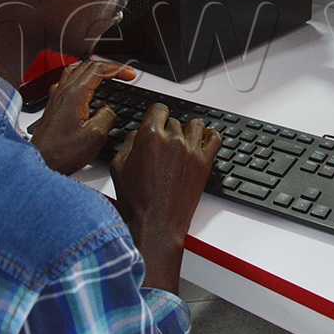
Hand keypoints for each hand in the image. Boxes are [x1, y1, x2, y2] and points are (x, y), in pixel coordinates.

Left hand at [29, 61, 135, 174]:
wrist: (40, 162)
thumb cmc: (62, 153)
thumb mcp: (96, 136)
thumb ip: (107, 115)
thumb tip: (108, 108)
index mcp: (74, 94)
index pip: (98, 69)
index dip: (117, 69)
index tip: (130, 75)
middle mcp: (63, 92)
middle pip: (87, 66)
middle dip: (108, 67)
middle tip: (122, 74)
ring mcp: (56, 98)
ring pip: (76, 71)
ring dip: (93, 70)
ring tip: (106, 76)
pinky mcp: (53, 106)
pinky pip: (67, 82)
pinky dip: (81, 79)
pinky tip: (86, 90)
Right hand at [110, 103, 220, 292]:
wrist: (155, 224)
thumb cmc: (136, 201)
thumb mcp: (118, 167)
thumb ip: (129, 143)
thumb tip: (137, 134)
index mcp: (150, 136)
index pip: (158, 109)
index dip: (156, 114)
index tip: (157, 119)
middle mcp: (173, 139)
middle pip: (174, 120)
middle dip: (167, 129)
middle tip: (163, 144)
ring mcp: (191, 150)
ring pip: (195, 125)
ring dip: (187, 130)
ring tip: (182, 141)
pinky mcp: (204, 163)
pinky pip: (215, 139)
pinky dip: (210, 136)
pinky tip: (204, 140)